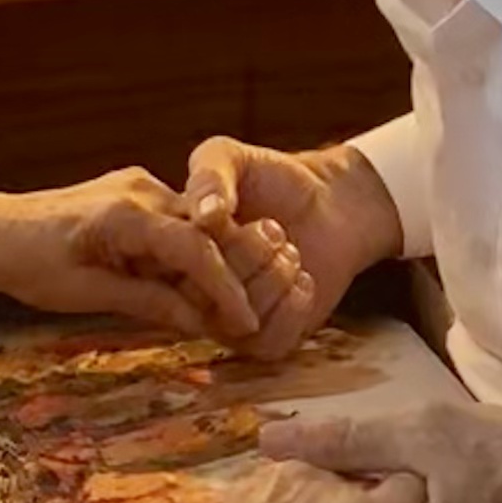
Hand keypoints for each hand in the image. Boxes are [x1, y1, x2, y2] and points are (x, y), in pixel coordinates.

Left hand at [0, 167, 279, 341]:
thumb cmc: (27, 263)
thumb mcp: (86, 294)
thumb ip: (147, 302)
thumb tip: (201, 323)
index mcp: (125, 214)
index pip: (194, 248)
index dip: (225, 288)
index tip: (245, 322)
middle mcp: (141, 190)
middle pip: (204, 234)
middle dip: (226, 277)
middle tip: (242, 321)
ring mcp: (139, 186)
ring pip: (193, 228)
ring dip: (207, 268)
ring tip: (220, 311)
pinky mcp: (134, 193)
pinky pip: (174, 225)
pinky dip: (186, 256)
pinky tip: (189, 288)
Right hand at [181, 138, 403, 359]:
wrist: (328, 199)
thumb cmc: (272, 177)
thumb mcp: (230, 158)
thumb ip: (209, 175)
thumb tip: (204, 217)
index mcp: (174, 255)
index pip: (176, 270)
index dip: (210, 244)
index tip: (233, 215)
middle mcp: (195, 295)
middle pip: (208, 301)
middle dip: (249, 257)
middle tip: (271, 228)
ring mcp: (230, 322)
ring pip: (242, 324)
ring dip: (276, 279)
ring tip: (289, 251)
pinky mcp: (267, 339)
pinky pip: (270, 344)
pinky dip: (293, 309)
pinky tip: (302, 280)